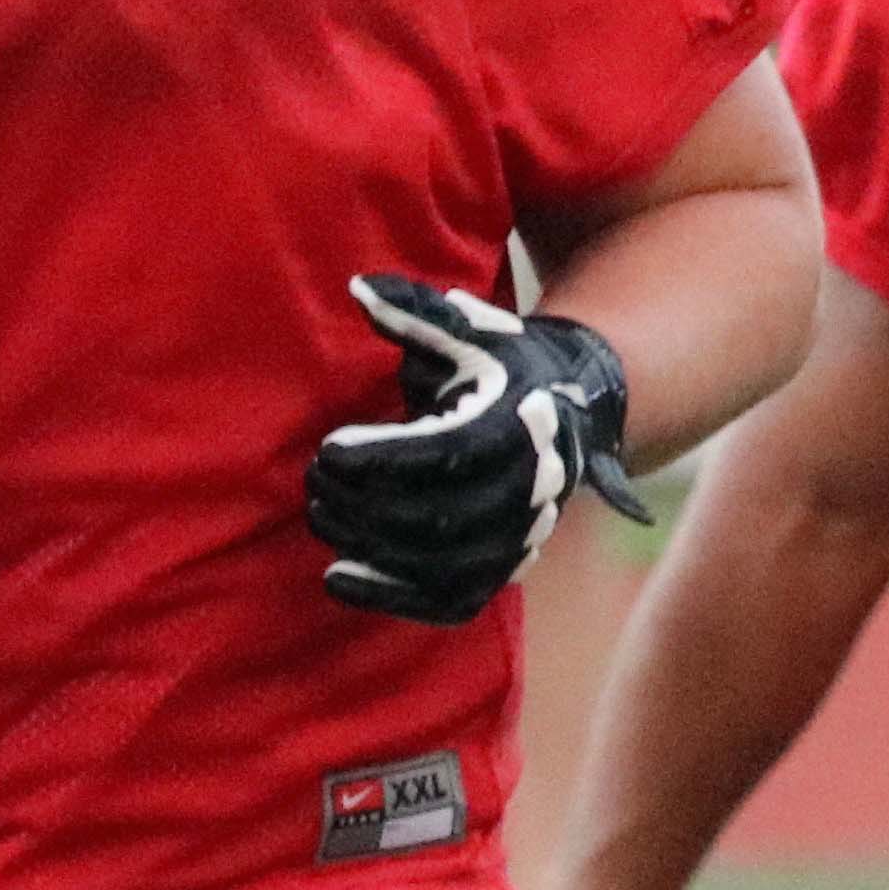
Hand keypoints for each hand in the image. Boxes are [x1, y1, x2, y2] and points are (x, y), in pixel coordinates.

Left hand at [307, 275, 652, 624]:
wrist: (573, 412)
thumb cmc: (504, 366)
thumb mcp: (470, 331)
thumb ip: (416, 315)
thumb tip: (358, 289)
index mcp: (517, 425)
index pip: (444, 454)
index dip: (381, 458)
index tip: (329, 448)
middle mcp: (528, 488)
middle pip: (436, 514)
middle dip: (364, 503)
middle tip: (315, 482)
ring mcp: (521, 537)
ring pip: (440, 561)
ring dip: (370, 547)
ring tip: (322, 518)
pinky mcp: (506, 570)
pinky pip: (449, 601)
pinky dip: (392, 597)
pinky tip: (339, 579)